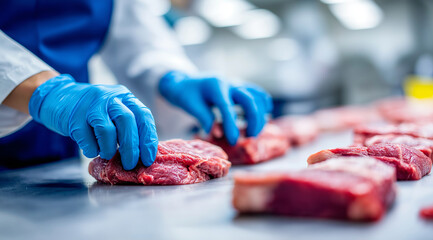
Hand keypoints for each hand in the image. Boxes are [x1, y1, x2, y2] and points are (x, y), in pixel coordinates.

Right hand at [29, 74, 157, 169]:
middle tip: (130, 165)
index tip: (148, 158)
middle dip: (131, 147)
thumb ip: (128, 128)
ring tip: (107, 155)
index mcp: (125, 97)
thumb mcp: (114, 113)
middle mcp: (110, 97)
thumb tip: (142, 156)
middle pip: (127, 121)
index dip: (148, 139)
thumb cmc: (93, 112)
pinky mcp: (73, 116)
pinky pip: (85, 138)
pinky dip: (91, 149)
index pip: (143, 116)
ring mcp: (91, 104)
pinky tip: (91, 150)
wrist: (58, 97)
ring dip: (109, 148)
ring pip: (106, 129)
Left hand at [159, 71, 272, 144]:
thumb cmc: (186, 94)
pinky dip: (263, 103)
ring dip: (260, 115)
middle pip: (249, 99)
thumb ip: (204, 118)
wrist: (185, 81)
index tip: (233, 141)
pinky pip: (257, 93)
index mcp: (215, 86)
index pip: (227, 107)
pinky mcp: (240, 87)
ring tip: (253, 133)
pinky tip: (264, 115)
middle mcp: (229, 83)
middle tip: (250, 137)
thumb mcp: (190, 105)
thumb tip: (216, 133)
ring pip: (257, 96)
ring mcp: (236, 84)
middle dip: (253, 119)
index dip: (231, 125)